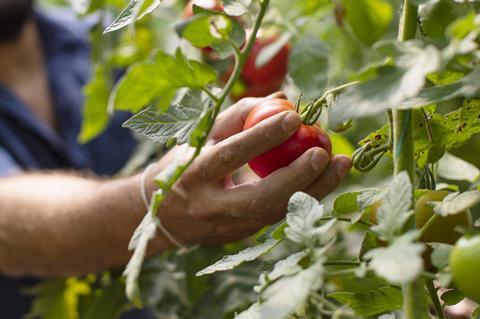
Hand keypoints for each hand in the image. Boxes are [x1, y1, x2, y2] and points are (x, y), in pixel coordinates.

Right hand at [152, 92, 351, 246]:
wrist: (164, 217)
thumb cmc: (185, 166)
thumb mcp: (202, 137)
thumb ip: (239, 116)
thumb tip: (280, 97)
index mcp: (195, 173)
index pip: (232, 155)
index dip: (263, 136)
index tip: (295, 117)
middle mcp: (211, 205)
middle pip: (261, 197)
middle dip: (298, 175)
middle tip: (324, 152)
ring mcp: (228, 227)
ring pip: (278, 213)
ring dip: (314, 190)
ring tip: (340, 164)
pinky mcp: (243, 236)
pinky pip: (280, 216)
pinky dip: (305, 196)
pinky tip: (326, 178)